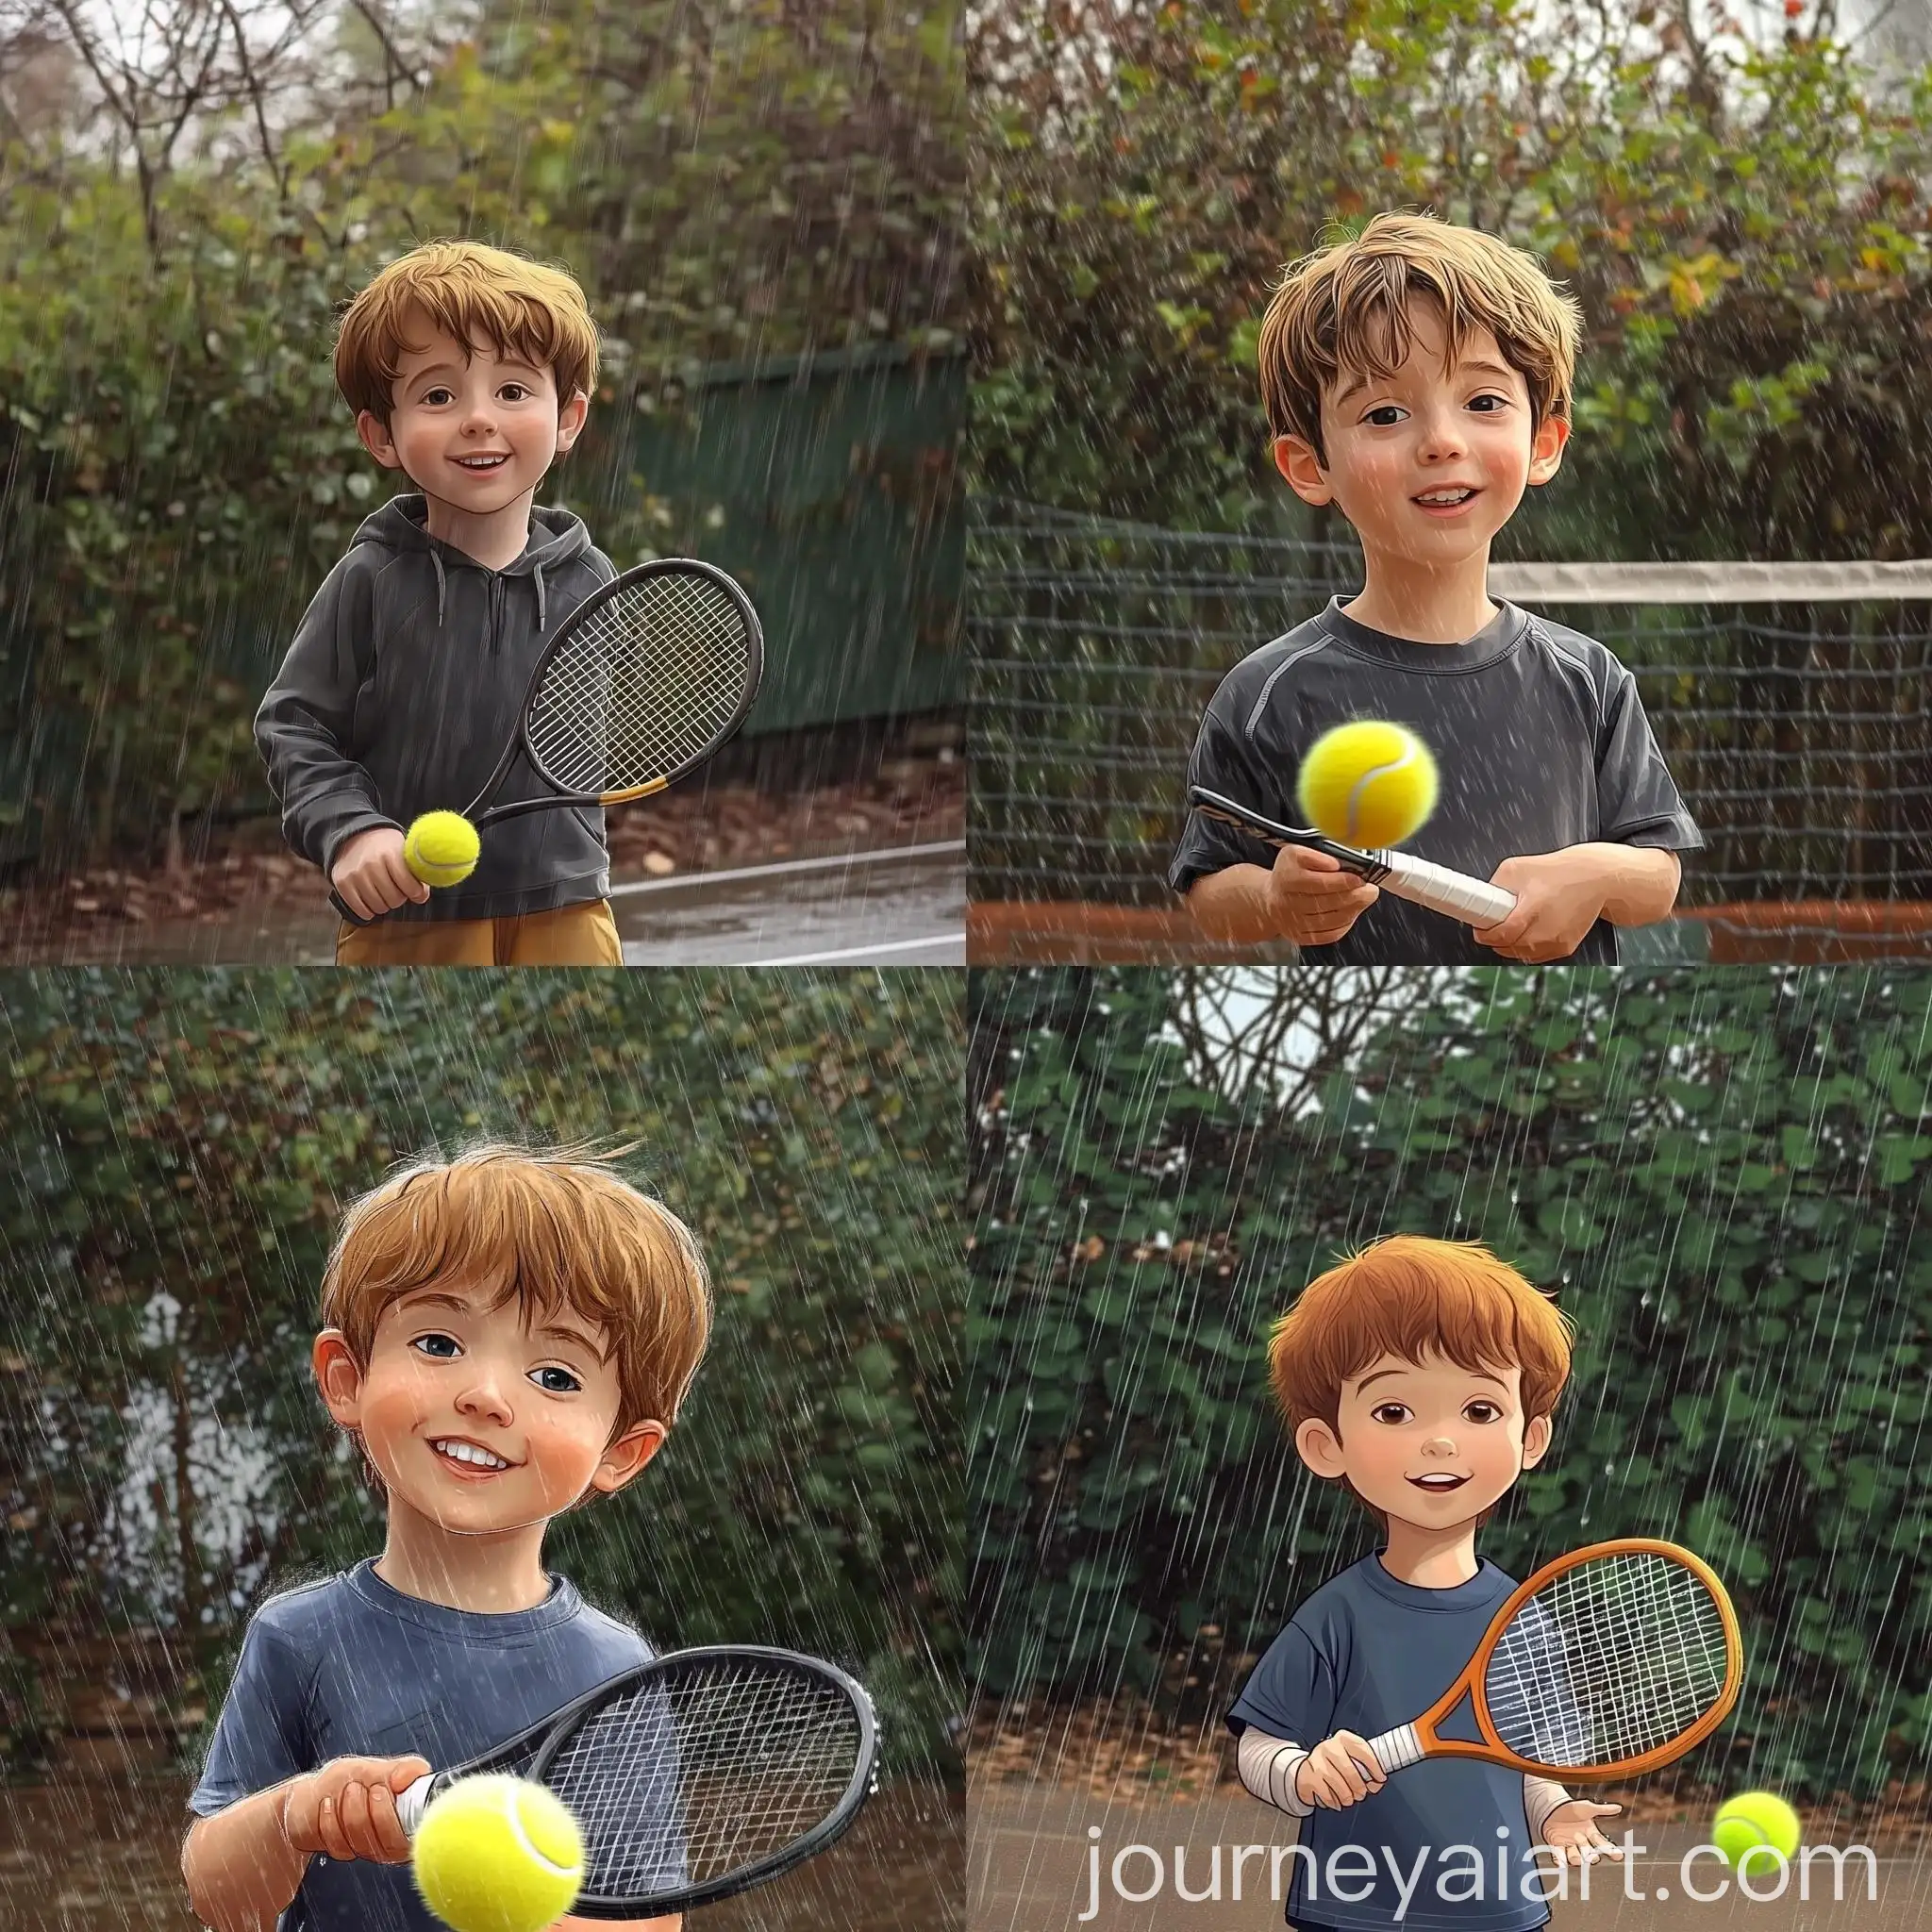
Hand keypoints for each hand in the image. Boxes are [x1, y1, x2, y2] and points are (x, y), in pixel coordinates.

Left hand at [281, 1755, 430, 1866]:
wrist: (307, 1799)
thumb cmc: (341, 1781)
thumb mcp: (368, 1767)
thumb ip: (397, 1769)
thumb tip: (418, 1774)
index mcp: (409, 1810)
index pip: (420, 1827)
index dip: (397, 1814)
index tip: (379, 1791)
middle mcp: (396, 1833)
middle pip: (393, 1842)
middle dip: (369, 1813)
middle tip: (357, 1789)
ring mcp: (372, 1846)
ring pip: (366, 1844)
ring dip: (349, 1814)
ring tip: (344, 1791)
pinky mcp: (350, 1855)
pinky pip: (343, 1848)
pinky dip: (331, 1824)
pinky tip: (326, 1807)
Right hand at [330, 826, 428, 919]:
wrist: (357, 837)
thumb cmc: (386, 848)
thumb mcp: (404, 851)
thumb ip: (416, 872)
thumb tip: (421, 896)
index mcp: (390, 854)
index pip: (408, 885)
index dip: (417, 893)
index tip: (417, 893)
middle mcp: (371, 864)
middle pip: (394, 899)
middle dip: (400, 898)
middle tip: (397, 891)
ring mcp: (354, 874)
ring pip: (379, 906)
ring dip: (385, 904)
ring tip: (384, 893)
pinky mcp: (342, 883)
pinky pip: (360, 909)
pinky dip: (369, 911)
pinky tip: (372, 901)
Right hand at [1265, 844, 1379, 946]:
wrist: (1269, 898)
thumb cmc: (1289, 873)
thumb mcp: (1297, 853)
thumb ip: (1317, 855)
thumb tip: (1338, 864)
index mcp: (1287, 877)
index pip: (1318, 882)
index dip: (1343, 881)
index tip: (1360, 877)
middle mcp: (1287, 902)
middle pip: (1327, 902)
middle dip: (1355, 896)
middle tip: (1370, 889)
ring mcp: (1293, 922)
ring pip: (1331, 920)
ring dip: (1353, 909)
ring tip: (1364, 899)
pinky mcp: (1301, 936)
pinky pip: (1329, 934)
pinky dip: (1345, 924)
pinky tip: (1351, 912)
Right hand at [1292, 1729, 1386, 1809]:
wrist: (1308, 1770)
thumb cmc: (1335, 1765)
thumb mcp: (1351, 1759)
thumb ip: (1367, 1769)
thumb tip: (1375, 1783)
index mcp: (1343, 1739)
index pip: (1363, 1750)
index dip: (1375, 1767)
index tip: (1380, 1778)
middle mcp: (1329, 1746)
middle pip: (1351, 1772)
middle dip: (1360, 1788)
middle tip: (1361, 1793)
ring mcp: (1317, 1761)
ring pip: (1340, 1787)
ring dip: (1348, 1797)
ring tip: (1348, 1797)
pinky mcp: (1310, 1777)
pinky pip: (1328, 1796)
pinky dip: (1335, 1802)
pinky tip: (1335, 1798)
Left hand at [1473, 848, 1611, 961]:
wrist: (1595, 879)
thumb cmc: (1559, 871)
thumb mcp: (1517, 867)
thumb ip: (1493, 885)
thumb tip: (1478, 900)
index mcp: (1535, 907)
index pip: (1501, 933)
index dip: (1485, 932)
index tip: (1479, 926)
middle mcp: (1547, 929)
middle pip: (1507, 947)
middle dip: (1494, 938)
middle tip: (1491, 924)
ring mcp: (1556, 941)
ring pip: (1519, 955)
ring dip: (1507, 945)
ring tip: (1509, 925)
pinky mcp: (1564, 949)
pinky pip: (1534, 957)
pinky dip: (1525, 948)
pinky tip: (1526, 931)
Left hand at [1540, 1797, 1624, 1863]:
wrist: (1551, 1805)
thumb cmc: (1570, 1807)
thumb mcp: (1587, 1807)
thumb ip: (1603, 1809)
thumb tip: (1619, 1807)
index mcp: (1591, 1833)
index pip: (1604, 1845)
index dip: (1611, 1851)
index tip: (1618, 1855)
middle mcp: (1582, 1842)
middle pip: (1590, 1855)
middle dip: (1591, 1856)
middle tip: (1592, 1854)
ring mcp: (1570, 1844)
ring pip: (1576, 1857)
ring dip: (1576, 1858)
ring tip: (1576, 1857)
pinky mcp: (1557, 1845)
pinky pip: (1559, 1856)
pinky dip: (1560, 1860)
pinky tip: (1561, 1861)